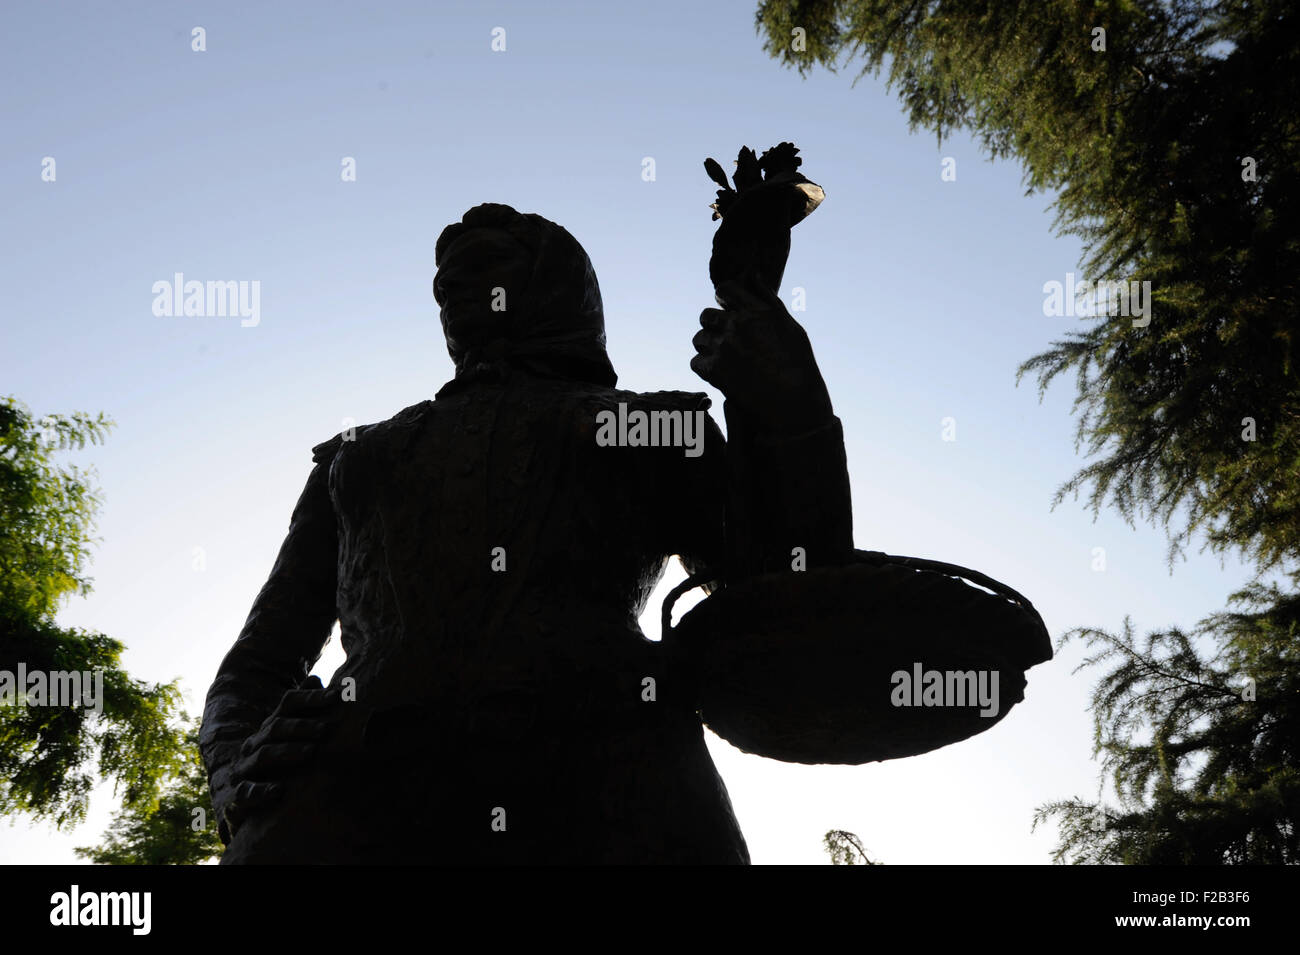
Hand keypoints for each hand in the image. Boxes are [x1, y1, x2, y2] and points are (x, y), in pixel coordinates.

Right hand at [217, 676, 338, 840]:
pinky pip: (245, 792)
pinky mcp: (239, 794)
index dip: (311, 697)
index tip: (337, 696)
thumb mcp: (300, 737)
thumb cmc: (286, 762)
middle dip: (302, 727)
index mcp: (272, 725)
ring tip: (311, 752)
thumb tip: (325, 682)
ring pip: (263, 754)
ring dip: (287, 752)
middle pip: (276, 727)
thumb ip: (311, 711)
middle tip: (326, 729)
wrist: (251, 797)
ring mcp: (245, 767)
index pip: (289, 703)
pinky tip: (279, 791)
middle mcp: (256, 742)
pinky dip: (260, 791)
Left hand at [691, 270, 832, 432]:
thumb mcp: (790, 325)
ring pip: (698, 339)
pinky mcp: (714, 370)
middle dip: (714, 326)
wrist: (794, 403)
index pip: (725, 289)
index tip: (727, 308)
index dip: (723, 298)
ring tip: (726, 359)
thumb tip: (752, 274)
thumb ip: (767, 299)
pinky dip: (705, 368)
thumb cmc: (798, 363)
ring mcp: (723, 347)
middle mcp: (737, 324)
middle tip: (728, 340)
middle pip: (706, 315)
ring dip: (708, 347)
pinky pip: (695, 362)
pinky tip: (721, 374)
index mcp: (756, 310)